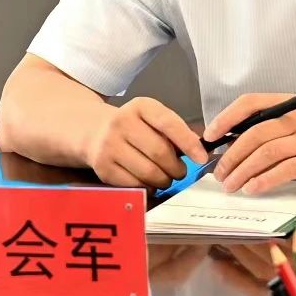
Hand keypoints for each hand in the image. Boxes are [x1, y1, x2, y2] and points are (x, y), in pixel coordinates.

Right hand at [86, 97, 207, 188]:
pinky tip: (150, 183)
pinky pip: (134, 184)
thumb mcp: (151, 117)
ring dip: (164, 180)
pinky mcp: (103, 168)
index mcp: (140, 106)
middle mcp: (122, 123)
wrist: (94, 131)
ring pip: (148, 172)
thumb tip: (197, 151)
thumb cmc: (133, 126)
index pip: (169, 123)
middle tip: (181, 171)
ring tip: (166, 177)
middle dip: (177, 167)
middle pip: (159, 152)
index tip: (201, 157)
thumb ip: (174, 130)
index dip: (188, 142)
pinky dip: (148, 188)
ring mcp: (110, 146)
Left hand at [204, 93, 295, 194]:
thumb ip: (272, 125)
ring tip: (231, 185)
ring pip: (265, 153)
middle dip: (231, 155)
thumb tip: (234, 142)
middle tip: (219, 172)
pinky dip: (264, 180)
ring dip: (243, 171)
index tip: (210, 136)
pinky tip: (252, 188)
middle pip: (254, 134)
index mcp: (288, 103)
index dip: (226, 118)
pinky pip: (284, 170)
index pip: (250, 103)